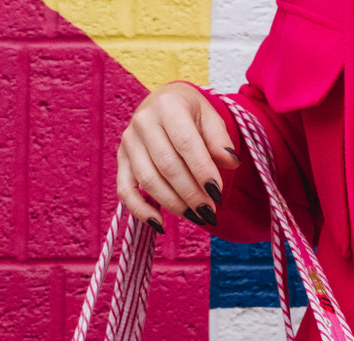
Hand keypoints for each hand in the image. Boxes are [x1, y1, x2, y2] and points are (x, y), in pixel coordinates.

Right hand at [117, 82, 241, 230]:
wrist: (162, 103)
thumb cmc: (190, 113)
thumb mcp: (209, 116)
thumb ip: (220, 140)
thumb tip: (231, 163)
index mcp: (168, 106)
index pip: (186, 143)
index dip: (202, 171)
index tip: (218, 194)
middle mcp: (143, 122)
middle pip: (168, 166)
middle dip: (191, 194)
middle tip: (210, 212)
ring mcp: (129, 143)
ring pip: (149, 181)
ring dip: (173, 204)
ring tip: (196, 217)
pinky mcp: (122, 161)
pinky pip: (126, 191)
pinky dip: (140, 211)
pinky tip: (160, 224)